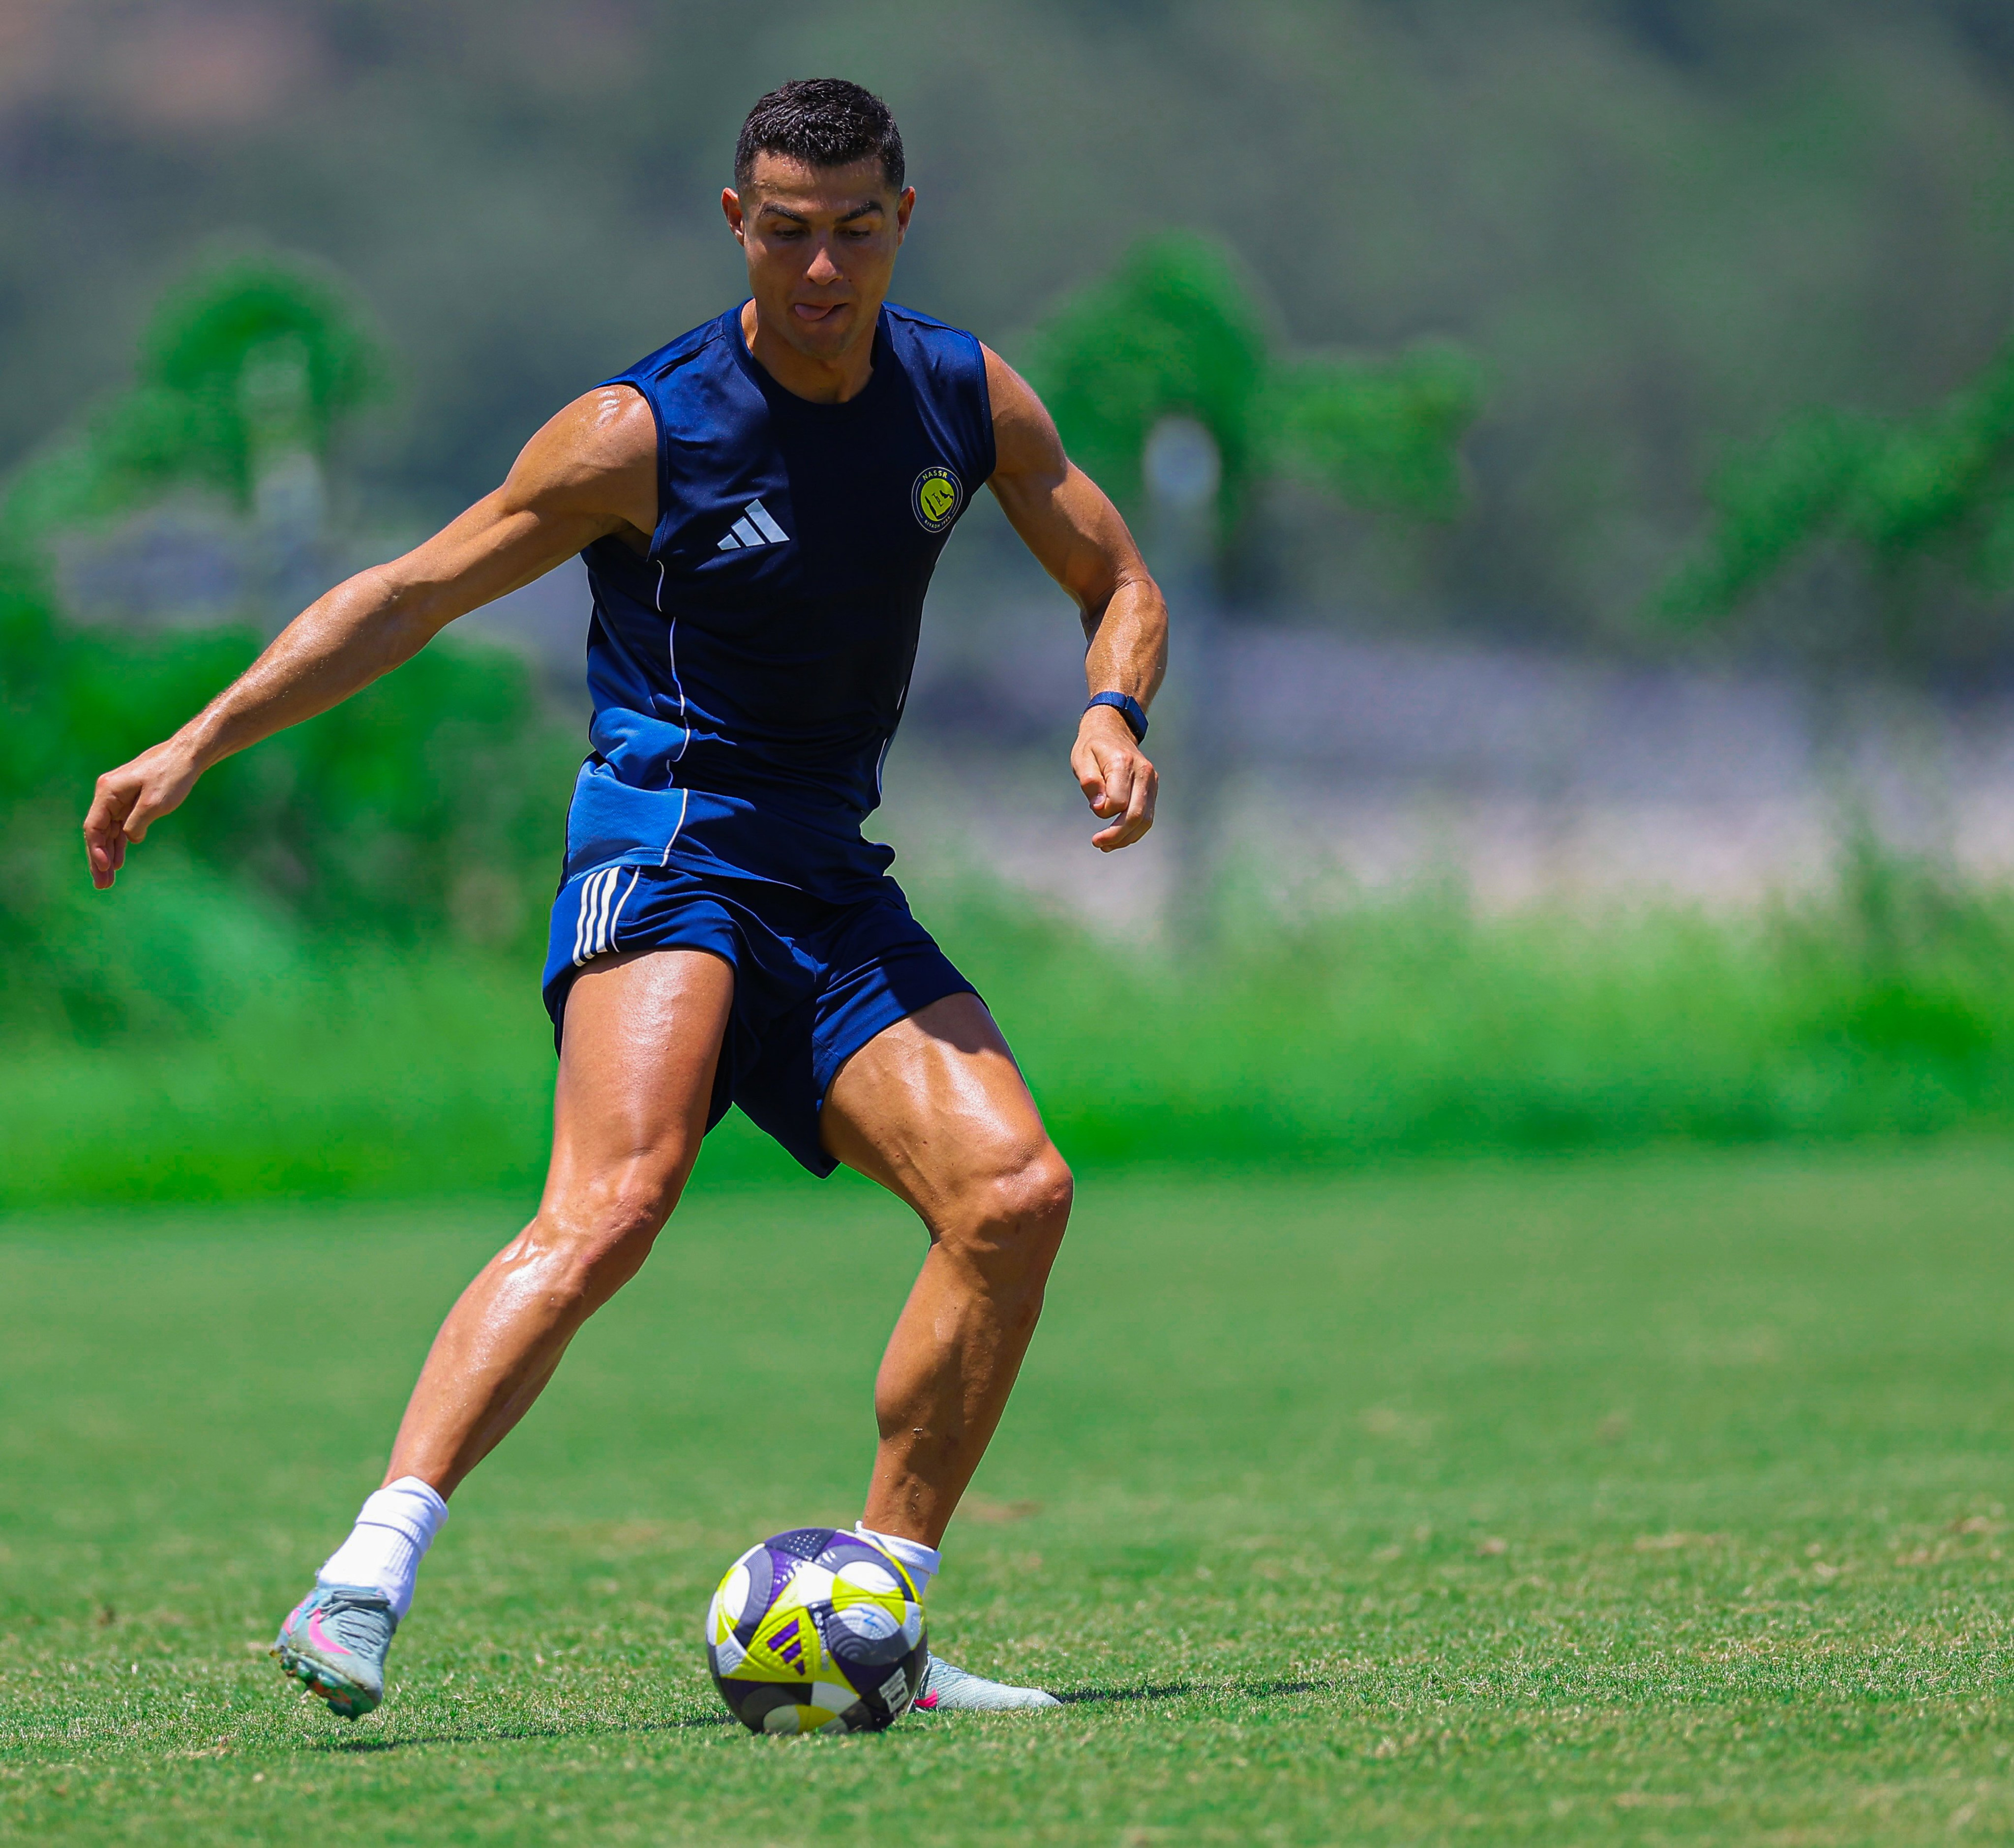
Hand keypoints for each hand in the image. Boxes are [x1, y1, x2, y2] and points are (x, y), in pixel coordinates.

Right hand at [82, 736, 204, 889]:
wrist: (188, 755)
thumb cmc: (172, 775)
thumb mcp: (154, 803)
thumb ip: (136, 823)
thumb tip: (128, 839)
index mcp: (108, 791)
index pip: (94, 826)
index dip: (96, 849)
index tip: (104, 867)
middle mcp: (108, 794)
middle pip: (98, 832)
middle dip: (98, 859)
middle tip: (101, 884)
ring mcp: (119, 798)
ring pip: (109, 831)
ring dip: (108, 855)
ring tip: (108, 880)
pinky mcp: (131, 801)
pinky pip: (121, 826)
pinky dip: (120, 843)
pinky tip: (119, 861)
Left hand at [1071, 706, 1157, 851]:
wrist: (1113, 729)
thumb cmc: (1092, 746)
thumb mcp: (1081, 758)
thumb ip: (1089, 782)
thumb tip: (1101, 808)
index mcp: (1123, 763)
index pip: (1118, 801)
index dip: (1103, 812)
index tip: (1093, 807)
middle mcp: (1143, 773)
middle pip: (1136, 815)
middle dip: (1117, 835)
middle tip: (1098, 844)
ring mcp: (1151, 781)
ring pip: (1145, 820)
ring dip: (1126, 838)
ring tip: (1106, 845)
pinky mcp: (1153, 788)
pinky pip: (1148, 816)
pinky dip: (1134, 831)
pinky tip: (1118, 837)